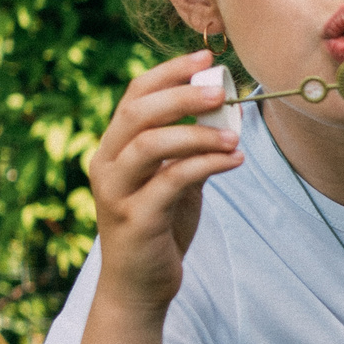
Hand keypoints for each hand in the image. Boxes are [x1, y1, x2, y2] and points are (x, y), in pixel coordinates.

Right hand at [83, 49, 244, 311]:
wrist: (139, 286)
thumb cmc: (158, 228)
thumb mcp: (176, 181)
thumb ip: (192, 149)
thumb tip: (229, 114)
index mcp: (113, 148)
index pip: (134, 96)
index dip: (169, 72)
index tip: (206, 57)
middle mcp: (107, 164)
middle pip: (138, 113)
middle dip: (181, 94)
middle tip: (220, 88)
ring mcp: (117, 192)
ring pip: (151, 145)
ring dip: (198, 134)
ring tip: (236, 136)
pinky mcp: (136, 220)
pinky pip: (171, 181)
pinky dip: (206, 165)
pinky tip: (234, 160)